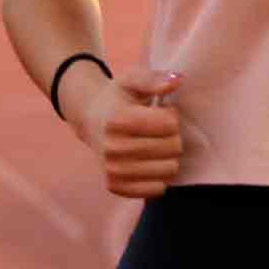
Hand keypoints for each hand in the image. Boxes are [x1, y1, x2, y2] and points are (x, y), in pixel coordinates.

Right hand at [72, 67, 184, 198]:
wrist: (91, 119)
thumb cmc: (118, 98)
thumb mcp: (132, 80)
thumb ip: (154, 79)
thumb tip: (177, 81)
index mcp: (118, 120)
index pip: (171, 123)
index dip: (172, 114)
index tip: (160, 111)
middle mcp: (113, 148)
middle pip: (173, 146)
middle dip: (173, 135)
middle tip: (158, 129)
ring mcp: (113, 170)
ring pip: (169, 169)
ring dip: (169, 156)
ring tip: (154, 143)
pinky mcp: (116, 187)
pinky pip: (157, 189)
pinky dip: (160, 176)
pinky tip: (151, 162)